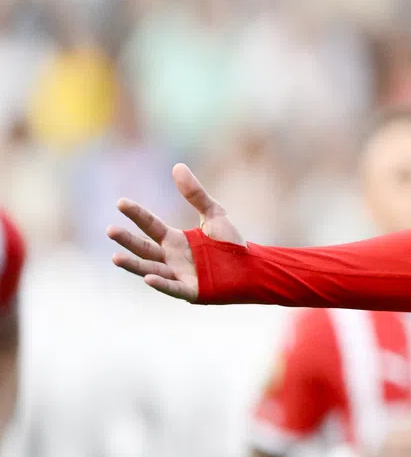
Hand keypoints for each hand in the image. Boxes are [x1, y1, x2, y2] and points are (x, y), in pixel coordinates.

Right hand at [107, 164, 242, 301]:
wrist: (253, 267)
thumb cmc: (232, 244)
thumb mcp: (214, 214)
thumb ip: (196, 194)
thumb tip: (177, 166)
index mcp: (174, 240)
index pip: (150, 225)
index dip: (136, 214)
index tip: (121, 202)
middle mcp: (172, 258)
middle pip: (144, 248)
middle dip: (127, 240)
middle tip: (109, 230)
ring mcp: (179, 275)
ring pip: (150, 269)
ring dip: (133, 265)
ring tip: (115, 257)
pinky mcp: (192, 290)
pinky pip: (173, 288)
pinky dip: (161, 284)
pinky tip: (148, 278)